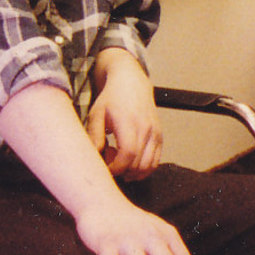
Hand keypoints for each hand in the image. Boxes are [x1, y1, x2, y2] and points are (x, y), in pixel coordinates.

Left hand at [86, 49, 162, 179]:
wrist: (131, 82)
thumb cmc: (112, 97)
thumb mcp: (96, 114)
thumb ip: (95, 136)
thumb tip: (94, 156)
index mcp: (129, 123)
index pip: (127, 155)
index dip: (116, 167)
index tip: (105, 167)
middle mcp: (146, 129)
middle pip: (138, 164)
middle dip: (122, 170)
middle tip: (109, 160)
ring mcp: (155, 133)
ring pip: (148, 166)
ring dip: (133, 172)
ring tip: (120, 161)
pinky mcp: (160, 136)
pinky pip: (156, 161)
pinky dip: (144, 168)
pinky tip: (131, 162)